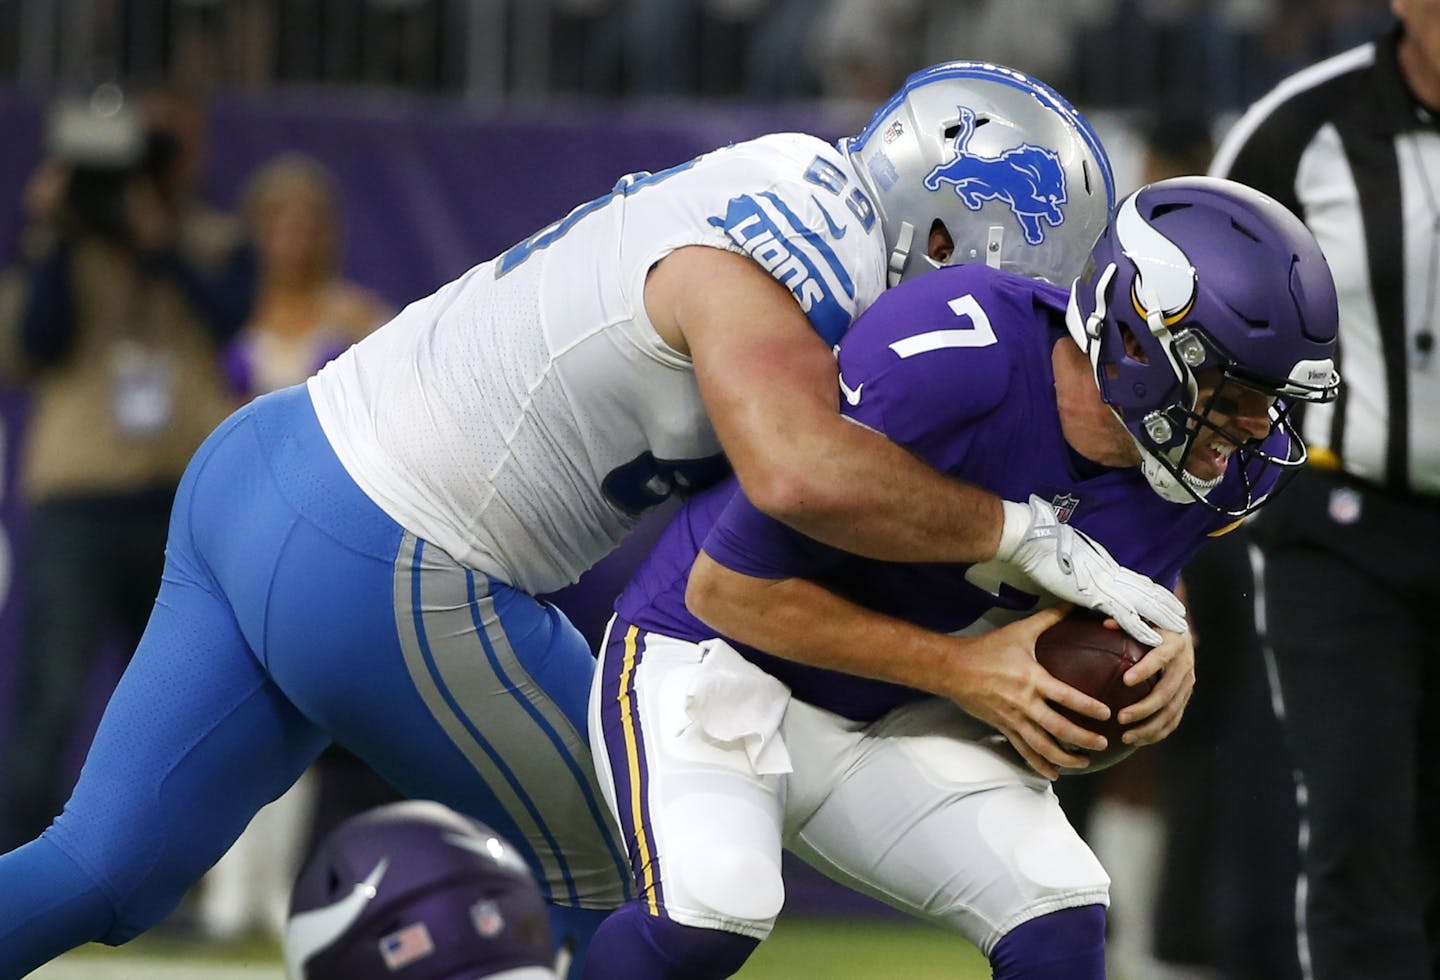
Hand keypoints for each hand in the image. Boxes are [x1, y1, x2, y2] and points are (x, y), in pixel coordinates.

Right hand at [941, 606, 1111, 779]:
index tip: (1107, 714)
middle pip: (1058, 728)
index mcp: (1031, 679)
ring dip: (1065, 757)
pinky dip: (1040, 764)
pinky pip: (1023, 751)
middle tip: (1103, 744)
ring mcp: (1013, 719)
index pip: (1066, 696)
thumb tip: (1073, 605)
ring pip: (1042, 746)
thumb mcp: (1020, 631)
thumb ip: (1049, 619)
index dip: (1087, 707)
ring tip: (1084, 761)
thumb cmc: (987, 648)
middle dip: (1083, 739)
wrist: (953, 668)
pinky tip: (1054, 773)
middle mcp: (1024, 703)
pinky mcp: (1003, 727)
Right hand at [998, 494, 1186, 645]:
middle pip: (1146, 590)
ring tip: (1180, 628)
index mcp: (1103, 565)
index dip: (1153, 588)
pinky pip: (1126, 616)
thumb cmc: (1042, 546)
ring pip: (1144, 603)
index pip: (1135, 578)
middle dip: (1166, 603)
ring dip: (1163, 617)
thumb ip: (1077, 567)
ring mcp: (1105, 584)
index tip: (1166, 595)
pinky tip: (1155, 639)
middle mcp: (1109, 573)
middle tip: (1183, 614)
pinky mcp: (1096, 595)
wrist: (1034, 540)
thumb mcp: (1064, 557)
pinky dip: (1143, 629)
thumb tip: (1076, 571)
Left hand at [1112, 623, 1195, 745]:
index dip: (1145, 669)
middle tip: (1120, 717)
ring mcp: (1188, 684)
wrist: (1179, 631)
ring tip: (1126, 737)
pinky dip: (1158, 732)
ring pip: (1172, 711)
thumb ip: (1126, 621)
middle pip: (1166, 692)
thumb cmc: (1152, 623)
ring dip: (1150, 727)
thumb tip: (1105, 623)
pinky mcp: (1185, 697)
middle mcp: (1184, 665)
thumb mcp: (1142, 617)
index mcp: (1174, 643)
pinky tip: (1138, 741)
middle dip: (1144, 708)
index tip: (1125, 680)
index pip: (1160, 657)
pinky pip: (1174, 719)